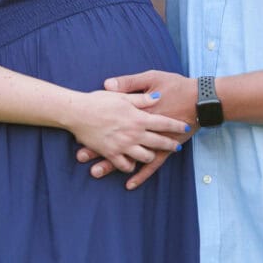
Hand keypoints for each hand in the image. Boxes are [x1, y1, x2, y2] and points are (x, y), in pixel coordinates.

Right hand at [63, 90, 191, 174]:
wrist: (77, 112)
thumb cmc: (98, 100)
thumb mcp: (122, 95)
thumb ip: (141, 98)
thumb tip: (156, 98)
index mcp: (138, 117)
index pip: (164, 123)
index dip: (176, 126)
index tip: (185, 127)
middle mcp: (134, 133)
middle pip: (158, 142)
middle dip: (170, 144)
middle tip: (176, 146)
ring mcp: (123, 146)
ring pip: (145, 157)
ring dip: (151, 156)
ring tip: (154, 155)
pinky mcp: (111, 154)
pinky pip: (126, 165)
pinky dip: (131, 166)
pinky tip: (133, 165)